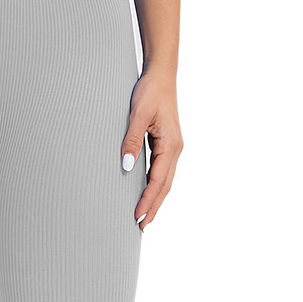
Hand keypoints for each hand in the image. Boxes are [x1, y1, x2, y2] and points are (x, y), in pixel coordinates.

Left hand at [121, 71, 182, 229]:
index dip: (148, 200)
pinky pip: (162, 170)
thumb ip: (131, 141)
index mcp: (171, 145)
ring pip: (165, 179)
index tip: (138, 217)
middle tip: (142, 226)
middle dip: (154, 206)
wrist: (161, 75)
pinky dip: (155, 184)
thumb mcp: (137, 115)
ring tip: (144, 215)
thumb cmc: (150, 92)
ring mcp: (172, 147)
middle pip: (165, 185)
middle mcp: (175, 149)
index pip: (158, 180)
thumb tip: (127, 166)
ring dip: (155, 198)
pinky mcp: (167, 143)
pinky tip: (147, 191)